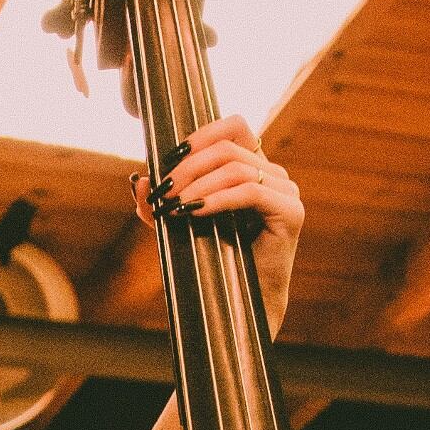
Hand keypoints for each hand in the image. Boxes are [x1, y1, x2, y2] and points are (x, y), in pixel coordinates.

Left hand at [134, 114, 301, 321]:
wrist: (239, 302)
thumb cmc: (212, 260)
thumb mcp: (179, 223)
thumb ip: (161, 201)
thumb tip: (139, 180)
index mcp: (253, 168)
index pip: (233, 127)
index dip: (200, 136)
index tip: (167, 161)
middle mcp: (273, 175)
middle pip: (229, 147)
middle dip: (188, 166)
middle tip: (163, 190)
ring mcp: (285, 192)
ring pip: (237, 168)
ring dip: (198, 184)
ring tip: (174, 205)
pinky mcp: (290, 212)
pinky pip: (251, 192)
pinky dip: (218, 199)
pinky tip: (195, 211)